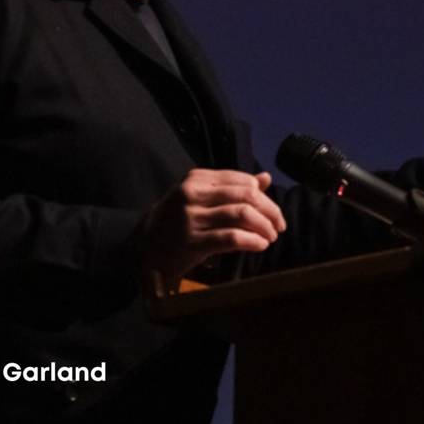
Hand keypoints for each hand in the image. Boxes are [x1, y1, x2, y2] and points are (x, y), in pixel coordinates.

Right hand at [139, 168, 286, 284]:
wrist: (143, 245)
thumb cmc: (177, 220)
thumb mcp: (200, 198)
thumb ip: (231, 188)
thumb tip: (265, 178)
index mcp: (198, 178)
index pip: (242, 180)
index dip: (265, 196)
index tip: (275, 213)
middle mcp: (193, 193)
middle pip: (246, 195)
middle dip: (270, 211)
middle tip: (279, 226)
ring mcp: (191, 217)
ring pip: (241, 214)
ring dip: (264, 226)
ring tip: (271, 237)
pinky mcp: (191, 241)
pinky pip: (231, 237)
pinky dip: (252, 241)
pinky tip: (260, 245)